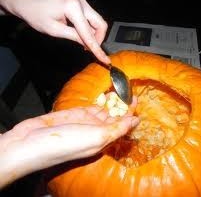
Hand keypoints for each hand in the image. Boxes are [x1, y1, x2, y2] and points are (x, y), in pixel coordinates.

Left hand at [0, 0, 109, 63]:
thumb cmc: (35, 13)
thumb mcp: (54, 30)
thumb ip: (74, 37)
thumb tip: (88, 46)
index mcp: (73, 8)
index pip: (89, 33)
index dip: (97, 48)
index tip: (105, 59)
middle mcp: (81, 2)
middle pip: (100, 24)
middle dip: (98, 39)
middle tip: (88, 49)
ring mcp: (81, 2)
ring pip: (97, 21)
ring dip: (94, 34)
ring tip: (83, 43)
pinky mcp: (79, 3)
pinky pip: (91, 18)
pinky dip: (89, 29)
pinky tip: (81, 35)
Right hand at [0, 100, 138, 187]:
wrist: (33, 141)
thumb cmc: (66, 143)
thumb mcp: (97, 137)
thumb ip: (117, 129)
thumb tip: (136, 121)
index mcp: (104, 139)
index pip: (123, 125)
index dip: (130, 112)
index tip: (135, 98)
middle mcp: (98, 130)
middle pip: (115, 116)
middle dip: (123, 104)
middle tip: (128, 89)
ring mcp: (87, 121)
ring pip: (105, 109)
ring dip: (113, 100)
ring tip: (120, 88)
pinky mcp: (76, 113)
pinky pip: (92, 105)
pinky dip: (100, 99)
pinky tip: (106, 92)